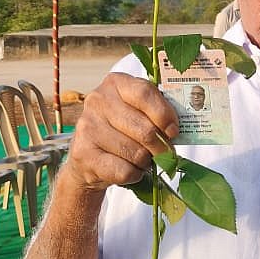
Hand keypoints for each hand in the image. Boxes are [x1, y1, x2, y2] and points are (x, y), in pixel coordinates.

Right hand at [61, 72, 179, 192]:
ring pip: (136, 153)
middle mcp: (97, 101)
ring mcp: (87, 127)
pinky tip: (129, 170)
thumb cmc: (122, 131)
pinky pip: (123, 171)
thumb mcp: (138, 112)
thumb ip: (156, 113)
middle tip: (165, 153)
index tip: (174, 131)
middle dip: (161, 146)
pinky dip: (134, 175)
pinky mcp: (83, 154)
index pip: (145, 93)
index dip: (164, 114)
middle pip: (144, 128)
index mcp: (115, 83)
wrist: (88, 158)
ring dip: (146, 162)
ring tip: (142, 160)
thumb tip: (177, 131)